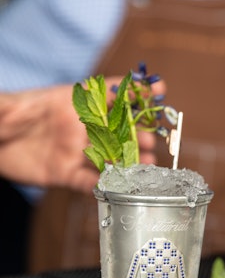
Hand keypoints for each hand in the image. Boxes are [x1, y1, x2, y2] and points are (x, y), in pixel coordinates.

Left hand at [0, 78, 164, 192]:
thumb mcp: (10, 106)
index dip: (134, 90)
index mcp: (71, 103)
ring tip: (146, 166)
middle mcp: (78, 127)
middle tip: (152, 141)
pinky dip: (104, 185)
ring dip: (129, 161)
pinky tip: (120, 188)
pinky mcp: (63, 173)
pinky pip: (88, 181)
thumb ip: (21, 102)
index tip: (158, 89)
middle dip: (137, 133)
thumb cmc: (2, 117)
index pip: (108, 93)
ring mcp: (73, 151)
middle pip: (115, 128)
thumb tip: (25, 98)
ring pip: (108, 156)